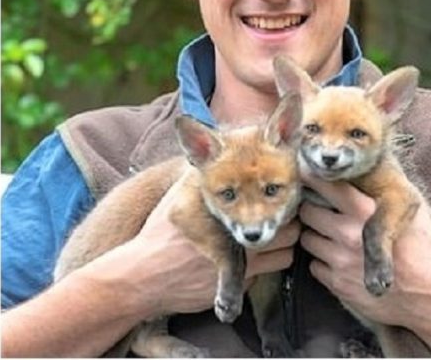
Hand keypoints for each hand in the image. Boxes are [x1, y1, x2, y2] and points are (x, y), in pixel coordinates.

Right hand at [125, 179, 299, 318]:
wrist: (140, 279)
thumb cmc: (158, 236)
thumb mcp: (179, 197)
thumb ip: (201, 173)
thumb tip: (210, 144)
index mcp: (228, 213)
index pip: (277, 204)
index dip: (283, 201)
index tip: (280, 199)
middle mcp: (239, 239)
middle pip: (290, 231)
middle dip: (287, 226)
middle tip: (277, 223)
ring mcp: (240, 266)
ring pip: (285, 256)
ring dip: (280, 250)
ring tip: (269, 244)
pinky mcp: (237, 286)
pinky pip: (267, 276)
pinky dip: (263, 270)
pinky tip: (249, 263)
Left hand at [298, 175, 430, 328]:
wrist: (428, 296)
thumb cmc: (425, 252)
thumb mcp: (413, 213)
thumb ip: (388, 195)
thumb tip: (373, 176)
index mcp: (365, 211)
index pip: (327, 185)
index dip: (313, 177)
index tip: (308, 173)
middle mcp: (347, 233)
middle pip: (308, 211)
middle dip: (314, 209)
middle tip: (323, 211)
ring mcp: (339, 260)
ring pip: (307, 239)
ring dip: (317, 237)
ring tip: (333, 238)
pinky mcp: (337, 284)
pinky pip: (314, 266)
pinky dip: (323, 263)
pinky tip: (341, 261)